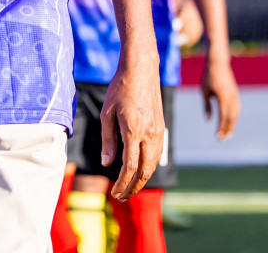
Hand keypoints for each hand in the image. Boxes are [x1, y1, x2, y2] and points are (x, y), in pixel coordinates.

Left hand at [101, 57, 163, 200]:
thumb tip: (106, 163)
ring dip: (142, 180)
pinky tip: (140, 170)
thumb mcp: (106, 113)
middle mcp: (149, 134)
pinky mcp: (162, 128)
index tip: (114, 193)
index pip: (129, 167)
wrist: (142, 70)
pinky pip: (157, 154)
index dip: (122, 183)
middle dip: (133, 188)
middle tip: (121, 197)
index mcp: (133, 131)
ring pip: (153, 164)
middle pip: (144, 171)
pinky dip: (149, 167)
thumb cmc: (120, 89)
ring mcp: (158, 131)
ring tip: (129, 187)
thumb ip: (107, 140)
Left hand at [201, 55, 239, 139]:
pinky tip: (231, 121)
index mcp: (223, 97)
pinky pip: (237, 108)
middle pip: (231, 118)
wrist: (218, 63)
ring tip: (228, 133)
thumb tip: (208, 120)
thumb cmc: (208, 76)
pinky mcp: (235, 93)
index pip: (223, 117)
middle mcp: (232, 98)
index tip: (218, 136)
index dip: (221, 128)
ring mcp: (235, 95)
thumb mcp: (204, 91)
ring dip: (232, 124)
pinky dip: (234, 117)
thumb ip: (207, 105)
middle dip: (228, 129)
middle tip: (222, 139)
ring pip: (236, 114)